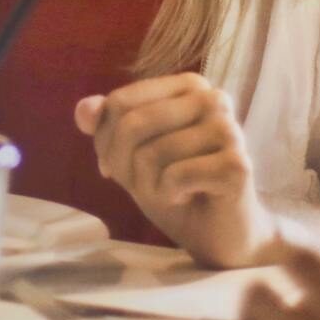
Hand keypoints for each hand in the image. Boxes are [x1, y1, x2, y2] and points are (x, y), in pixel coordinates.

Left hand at [74, 74, 277, 267]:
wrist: (220, 234)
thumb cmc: (178, 188)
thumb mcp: (132, 155)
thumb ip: (107, 126)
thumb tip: (83, 110)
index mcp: (188, 85)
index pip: (119, 102)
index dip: (107, 143)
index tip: (122, 167)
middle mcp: (213, 98)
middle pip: (133, 125)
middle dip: (125, 165)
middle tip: (147, 186)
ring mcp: (229, 130)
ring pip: (152, 153)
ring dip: (149, 185)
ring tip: (172, 192)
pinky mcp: (236, 165)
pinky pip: (174, 176)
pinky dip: (169, 195)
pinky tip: (189, 197)